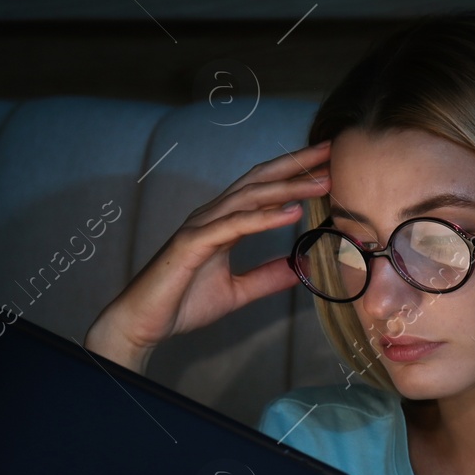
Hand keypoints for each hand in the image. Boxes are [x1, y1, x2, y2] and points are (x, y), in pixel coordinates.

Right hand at [85, 139, 332, 371]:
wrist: (142, 324)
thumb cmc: (181, 303)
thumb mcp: (237, 291)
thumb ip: (268, 277)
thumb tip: (301, 269)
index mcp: (222, 222)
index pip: (263, 188)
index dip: (294, 172)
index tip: (327, 163)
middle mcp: (212, 216)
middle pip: (260, 181)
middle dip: (296, 164)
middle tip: (332, 151)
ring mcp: (200, 227)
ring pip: (250, 197)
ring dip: (289, 187)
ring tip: (322, 182)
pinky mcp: (192, 244)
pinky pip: (233, 226)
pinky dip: (264, 218)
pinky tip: (292, 213)